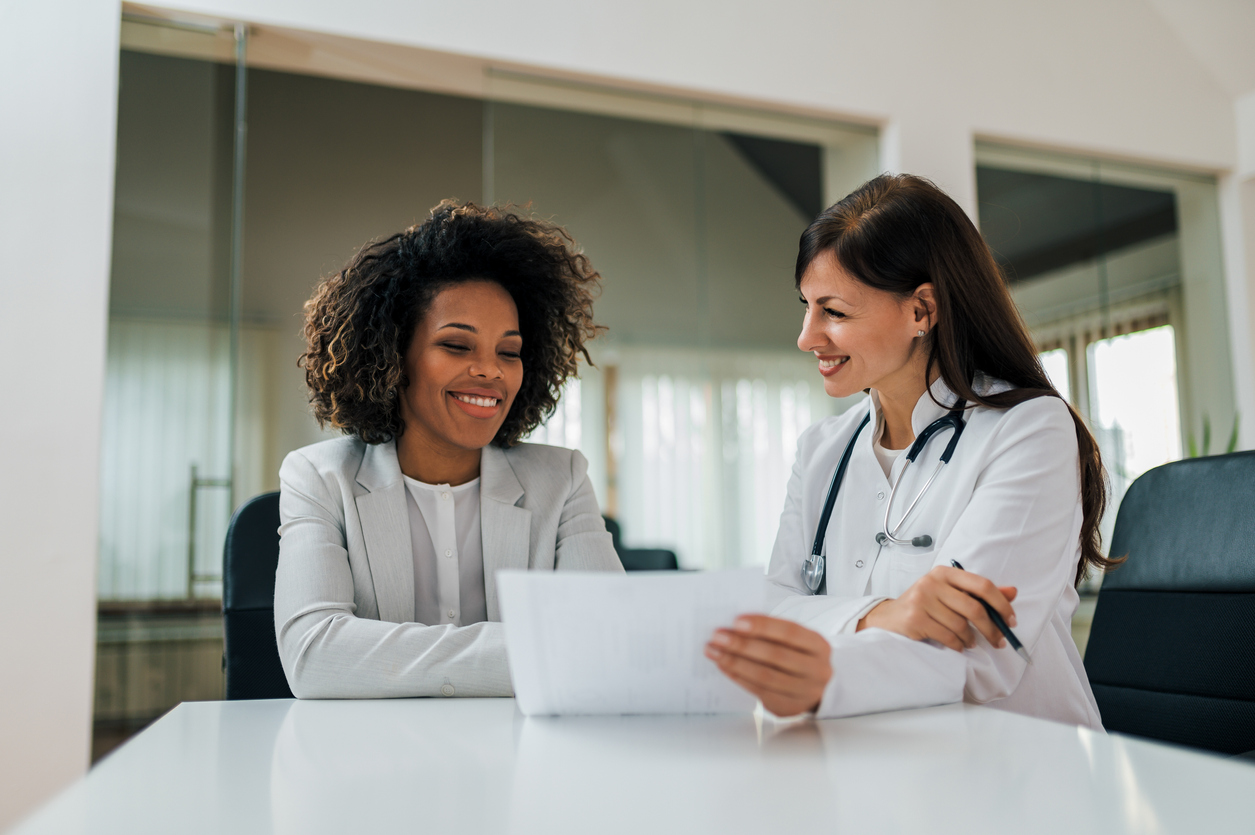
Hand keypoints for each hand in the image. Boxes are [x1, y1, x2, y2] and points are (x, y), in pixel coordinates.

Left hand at [705, 615, 831, 716]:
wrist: (816, 688)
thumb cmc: (798, 655)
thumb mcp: (796, 641)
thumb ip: (772, 632)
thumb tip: (735, 625)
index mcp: (819, 646)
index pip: (790, 632)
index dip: (763, 626)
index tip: (736, 621)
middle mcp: (817, 670)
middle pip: (776, 656)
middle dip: (743, 645)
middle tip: (717, 636)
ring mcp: (804, 691)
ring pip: (765, 676)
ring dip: (735, 662)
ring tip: (714, 651)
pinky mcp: (788, 706)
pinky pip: (759, 690)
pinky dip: (738, 677)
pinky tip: (723, 666)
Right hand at [856, 565, 1017, 651]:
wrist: (890, 617)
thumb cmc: (926, 605)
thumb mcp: (951, 594)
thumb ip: (980, 593)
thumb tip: (1012, 592)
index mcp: (945, 573)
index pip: (982, 585)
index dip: (1001, 604)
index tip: (1011, 620)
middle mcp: (932, 582)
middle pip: (974, 608)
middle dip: (991, 629)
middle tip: (998, 641)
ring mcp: (922, 600)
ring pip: (961, 625)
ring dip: (970, 639)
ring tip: (970, 642)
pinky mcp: (915, 618)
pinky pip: (947, 636)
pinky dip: (957, 645)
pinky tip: (957, 645)